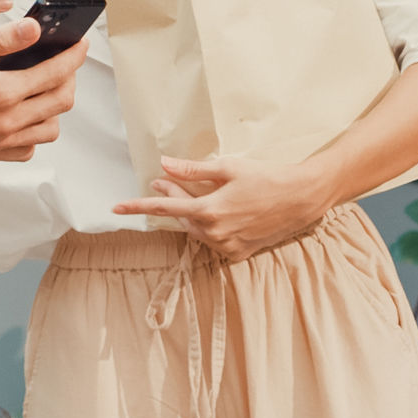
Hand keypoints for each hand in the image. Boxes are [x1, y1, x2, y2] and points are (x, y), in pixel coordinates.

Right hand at [0, 16, 83, 162]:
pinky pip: (26, 149)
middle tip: (64, 64)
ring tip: (44, 90)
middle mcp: (7, 122)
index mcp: (3, 93)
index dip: (73, 57)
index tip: (80, 44)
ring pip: (48, 130)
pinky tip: (22, 117)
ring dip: (54, 109)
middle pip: (60, 102)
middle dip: (68, 79)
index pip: (55, 74)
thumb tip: (34, 29)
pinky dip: (33, 133)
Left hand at [112, 154, 337, 262]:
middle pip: (182, 216)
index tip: (116, 208)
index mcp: (209, 211)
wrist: (301, 198)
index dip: (138, 206)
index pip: (164, 207)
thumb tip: (164, 164)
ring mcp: (226, 246)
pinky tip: (220, 213)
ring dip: (191, 213)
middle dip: (171, 198)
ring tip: (198, 194)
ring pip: (197, 230)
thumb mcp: (228, 168)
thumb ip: (192, 169)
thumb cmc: (266, 177)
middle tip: (164, 180)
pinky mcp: (238, 254)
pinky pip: (214, 241)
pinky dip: (211, 227)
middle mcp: (214, 233)